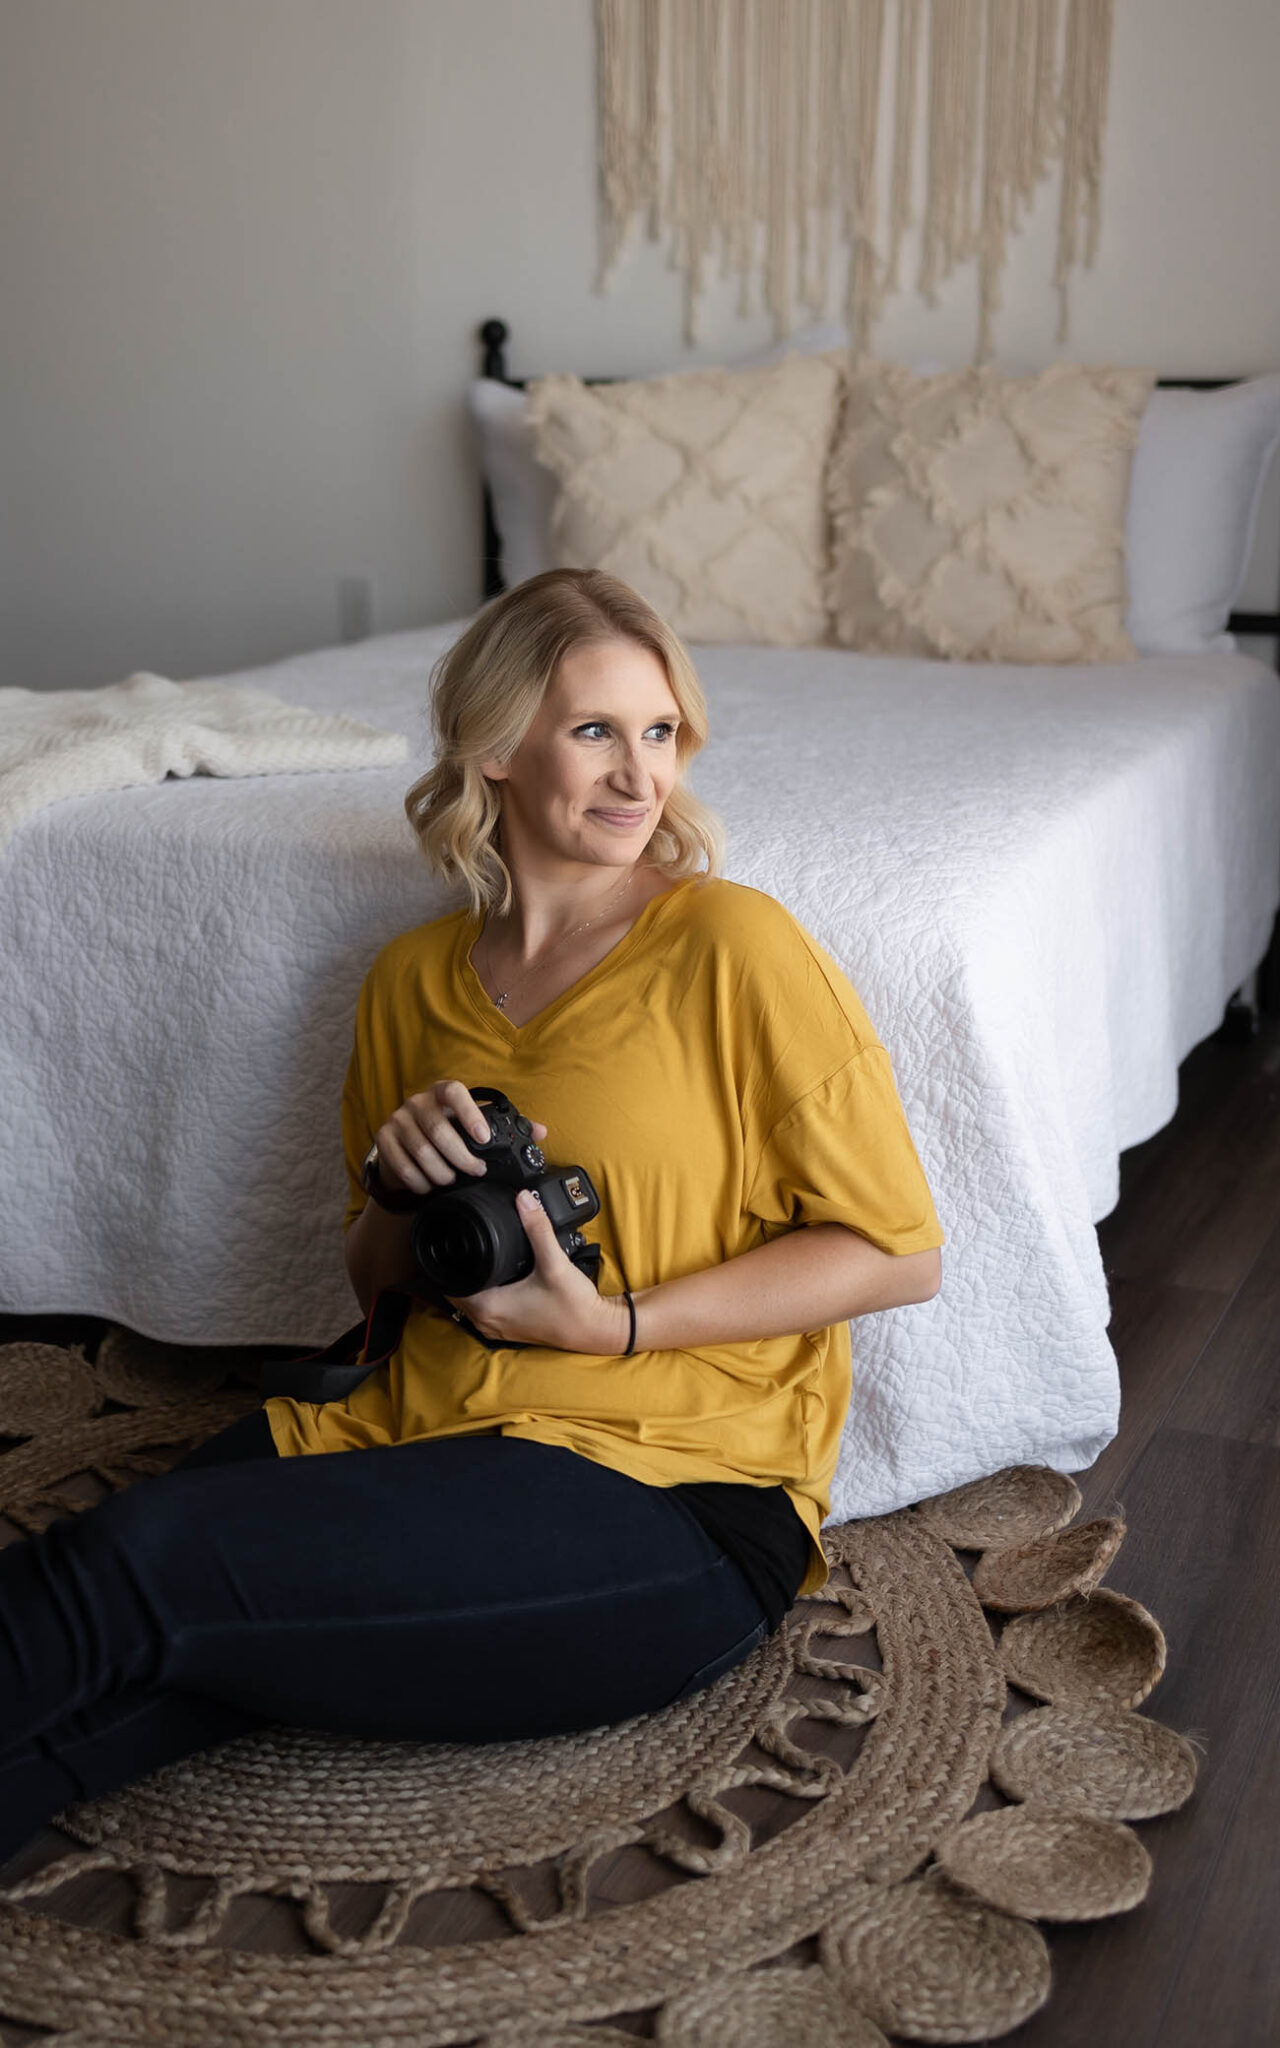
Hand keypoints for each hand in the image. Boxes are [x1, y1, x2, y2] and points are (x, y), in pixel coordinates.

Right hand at [373, 1080, 546, 1195]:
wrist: (407, 1141)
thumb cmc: (450, 1130)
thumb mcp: (474, 1124)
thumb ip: (507, 1126)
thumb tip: (540, 1131)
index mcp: (443, 1092)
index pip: (455, 1093)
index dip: (469, 1114)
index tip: (484, 1138)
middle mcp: (418, 1102)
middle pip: (438, 1129)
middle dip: (461, 1156)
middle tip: (475, 1170)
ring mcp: (398, 1119)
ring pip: (420, 1150)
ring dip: (441, 1171)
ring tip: (452, 1180)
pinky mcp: (383, 1139)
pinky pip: (401, 1164)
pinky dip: (419, 1180)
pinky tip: (430, 1186)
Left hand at [443, 1188, 632, 1355]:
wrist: (596, 1330)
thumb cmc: (573, 1305)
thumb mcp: (554, 1262)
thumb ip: (537, 1228)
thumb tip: (523, 1198)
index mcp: (488, 1308)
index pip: (449, 1284)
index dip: (445, 1263)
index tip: (446, 1241)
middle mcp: (487, 1322)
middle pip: (456, 1291)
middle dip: (455, 1269)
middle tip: (458, 1241)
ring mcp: (497, 1328)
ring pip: (469, 1301)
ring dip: (469, 1281)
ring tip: (472, 1255)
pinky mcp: (509, 1328)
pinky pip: (484, 1308)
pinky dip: (482, 1292)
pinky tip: (493, 1276)